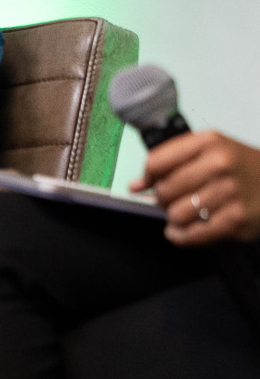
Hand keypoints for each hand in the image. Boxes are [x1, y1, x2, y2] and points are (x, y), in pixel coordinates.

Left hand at [133, 129, 259, 244]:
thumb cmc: (242, 168)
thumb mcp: (211, 152)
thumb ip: (170, 163)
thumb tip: (136, 185)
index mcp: (209, 142)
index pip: (156, 162)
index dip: (148, 177)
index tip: (149, 183)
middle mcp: (220, 164)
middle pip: (164, 190)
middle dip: (163, 200)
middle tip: (175, 199)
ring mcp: (229, 191)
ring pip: (176, 214)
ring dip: (176, 219)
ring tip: (187, 213)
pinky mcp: (236, 218)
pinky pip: (193, 234)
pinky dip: (183, 236)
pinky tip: (185, 230)